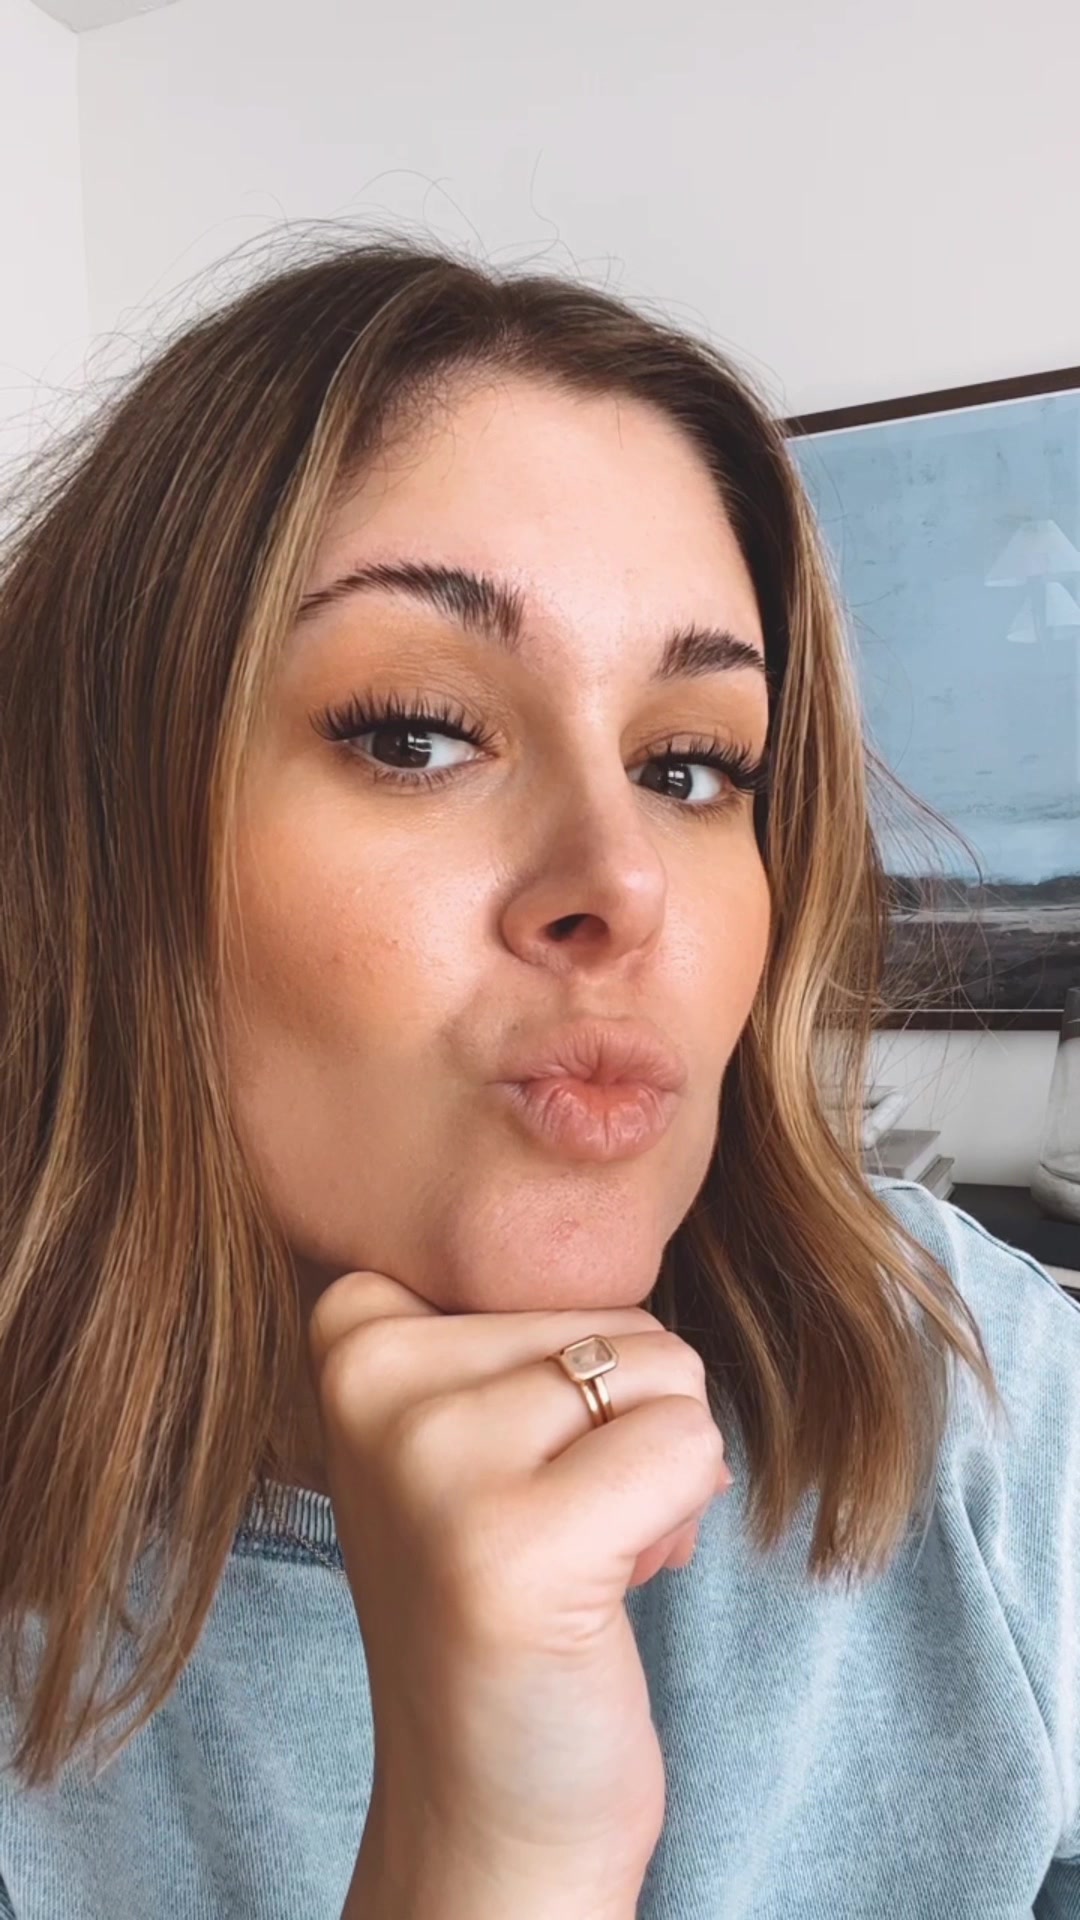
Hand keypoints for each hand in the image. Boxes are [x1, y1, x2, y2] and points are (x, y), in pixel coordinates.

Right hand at [307, 1271, 733, 1913]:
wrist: (490, 1805)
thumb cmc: (503, 1595)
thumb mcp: (465, 1423)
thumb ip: (512, 1319)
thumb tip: (616, 1169)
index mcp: (349, 1332)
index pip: (548, 1258)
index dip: (569, 1373)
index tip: (505, 1465)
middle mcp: (370, 1380)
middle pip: (616, 1316)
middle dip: (618, 1425)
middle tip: (547, 1528)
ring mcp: (431, 1460)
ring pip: (662, 1370)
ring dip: (653, 1471)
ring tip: (572, 1554)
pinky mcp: (510, 1546)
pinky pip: (686, 1445)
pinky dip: (676, 1518)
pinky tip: (600, 1592)